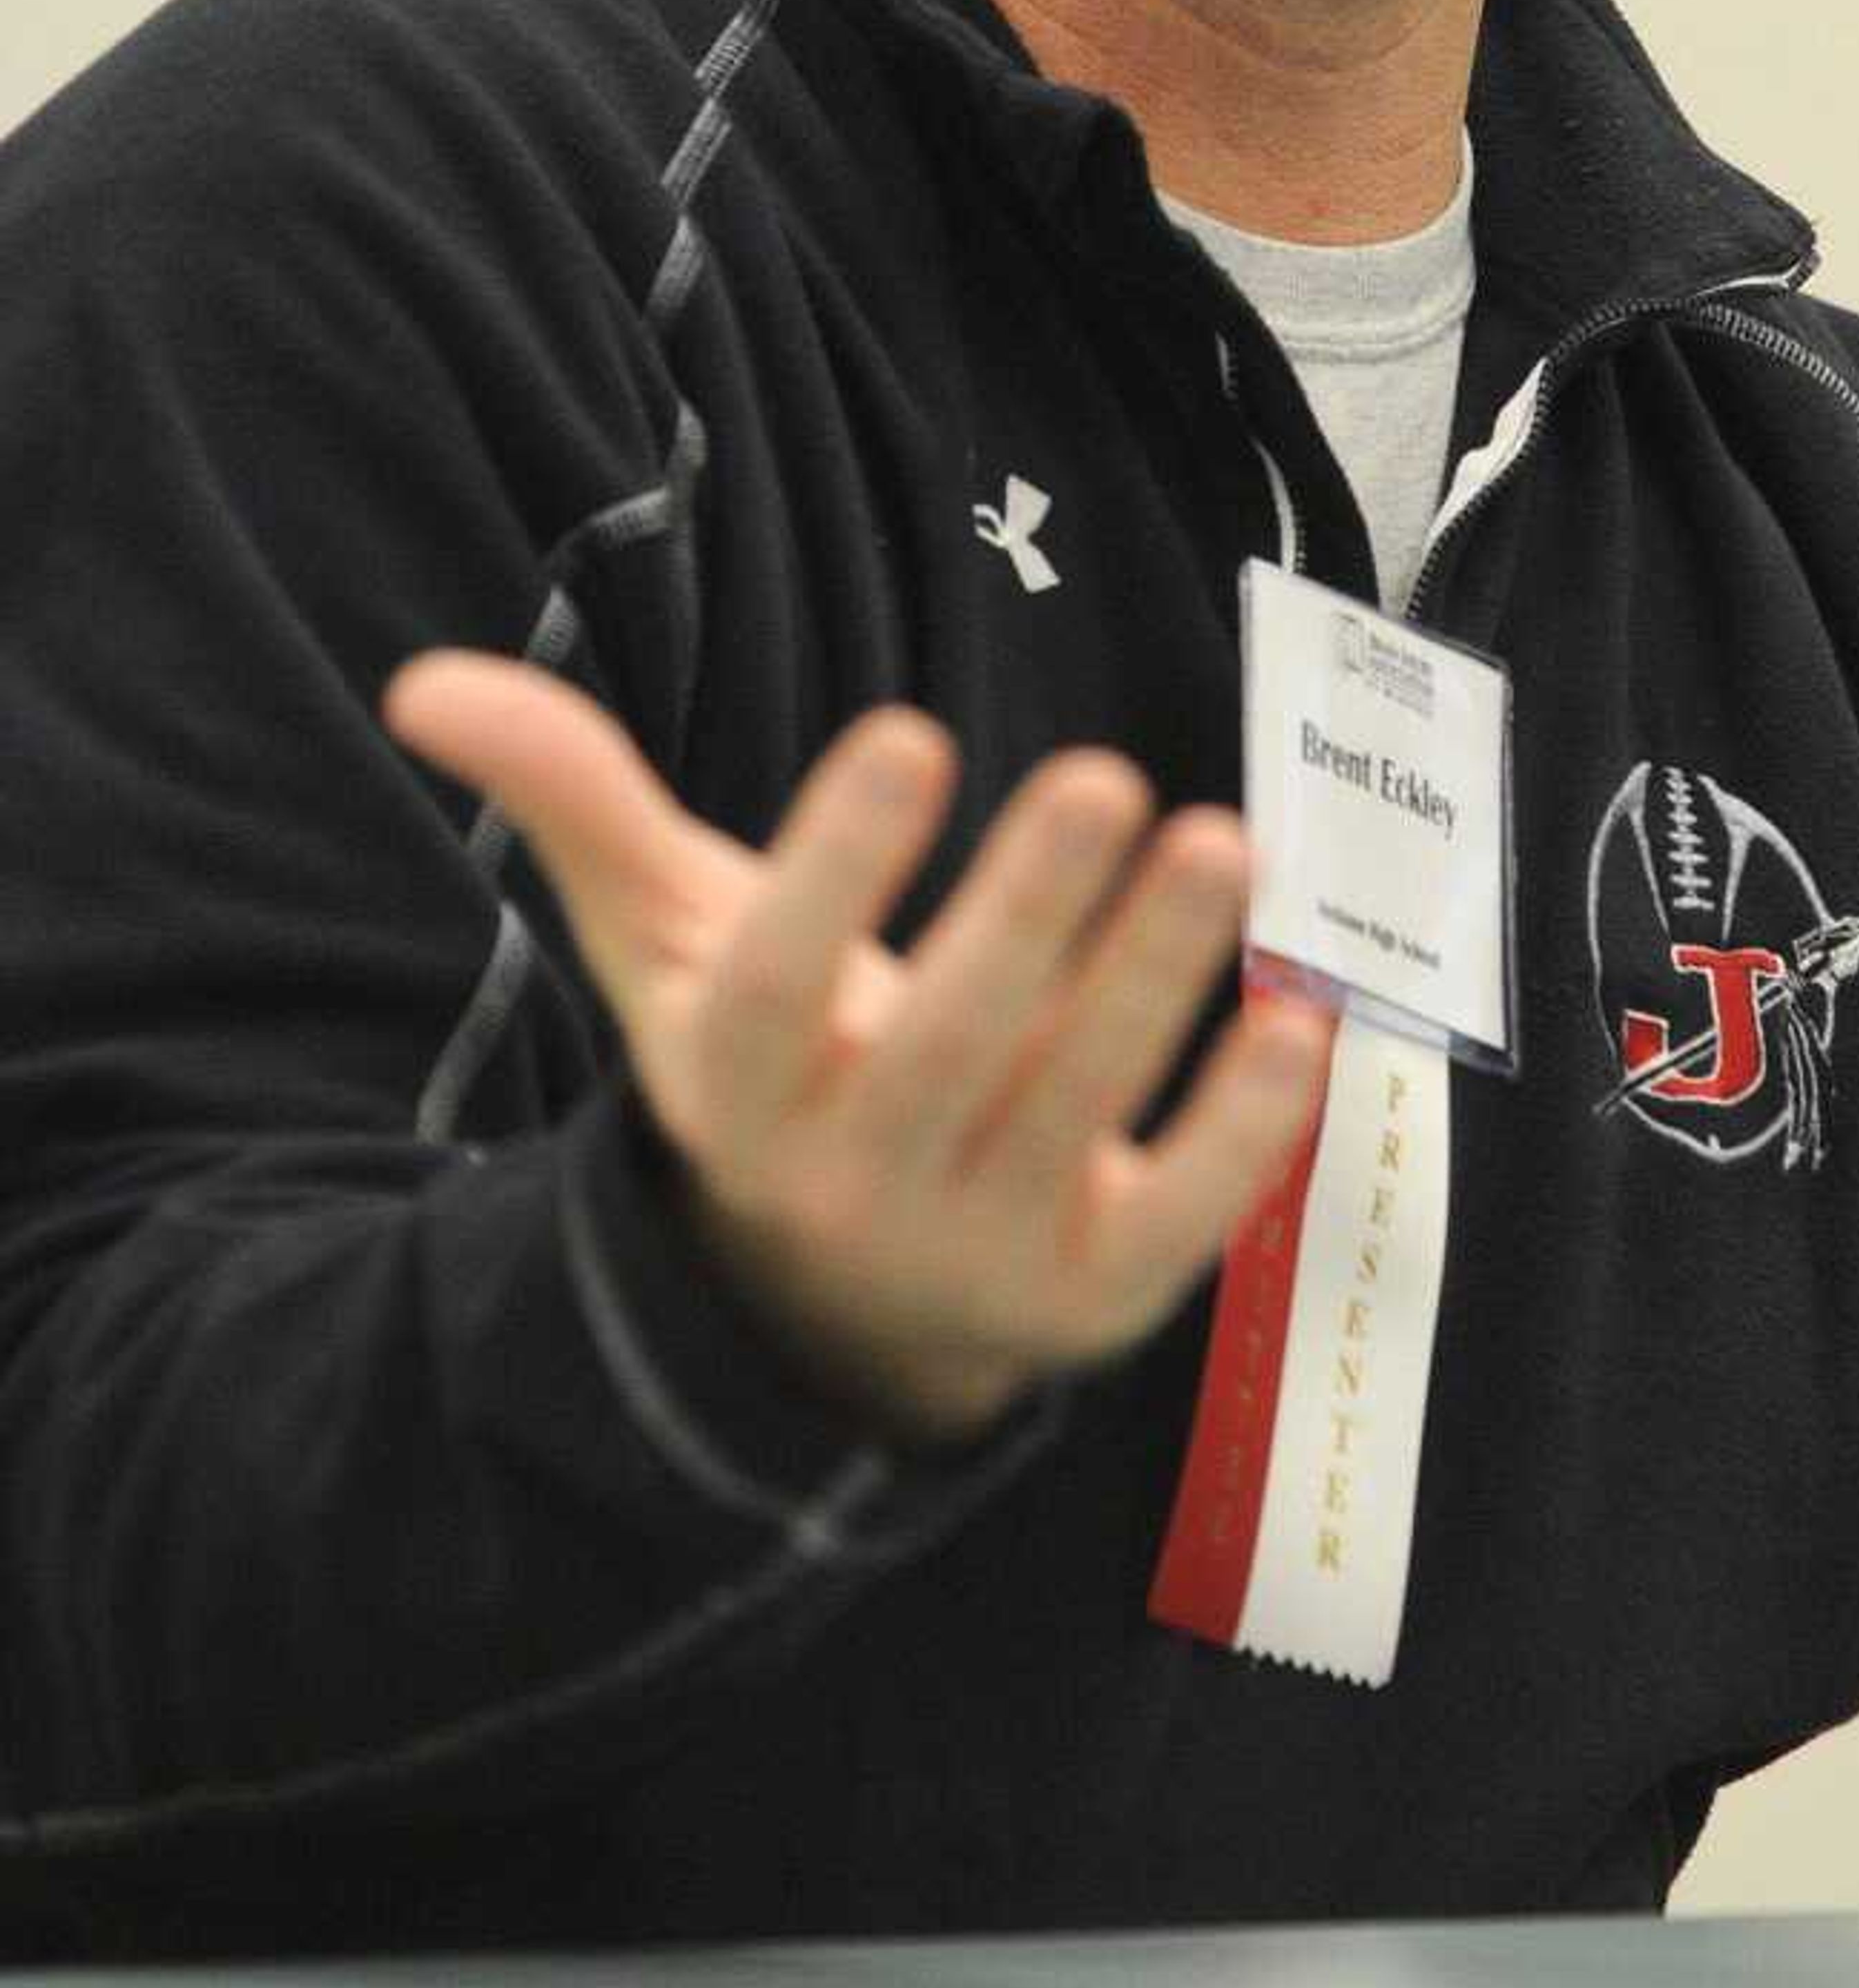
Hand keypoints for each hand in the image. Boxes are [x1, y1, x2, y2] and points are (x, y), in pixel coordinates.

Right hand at [382, 655, 1332, 1443]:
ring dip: (1152, 980)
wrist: (828, 1305)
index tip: (909, 730)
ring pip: (1077, 1107)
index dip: (836, 865)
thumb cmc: (767, 1063)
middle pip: (946, 1045)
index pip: (776, 982)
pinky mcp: (1100, 1291)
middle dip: (1028, 914)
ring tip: (1222, 845)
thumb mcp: (671, 942)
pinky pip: (1183, 1214)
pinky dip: (1245, 1130)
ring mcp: (982, 1246)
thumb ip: (575, 803)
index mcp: (739, 1088)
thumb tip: (425, 683)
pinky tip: (1304, 1015)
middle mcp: (854, 1176)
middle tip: (1107, 774)